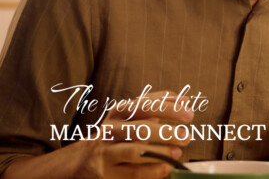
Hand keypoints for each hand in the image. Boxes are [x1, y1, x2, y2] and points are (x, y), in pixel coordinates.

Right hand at [1, 91, 192, 178]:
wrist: (78, 161)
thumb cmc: (116, 136)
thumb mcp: (131, 117)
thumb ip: (156, 105)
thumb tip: (185, 99)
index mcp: (119, 112)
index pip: (144, 105)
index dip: (167, 108)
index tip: (188, 112)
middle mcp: (110, 129)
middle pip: (139, 128)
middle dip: (166, 132)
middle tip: (186, 136)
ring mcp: (105, 151)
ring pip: (134, 151)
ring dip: (159, 152)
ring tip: (177, 153)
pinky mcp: (104, 172)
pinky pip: (131, 172)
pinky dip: (151, 171)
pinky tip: (165, 168)